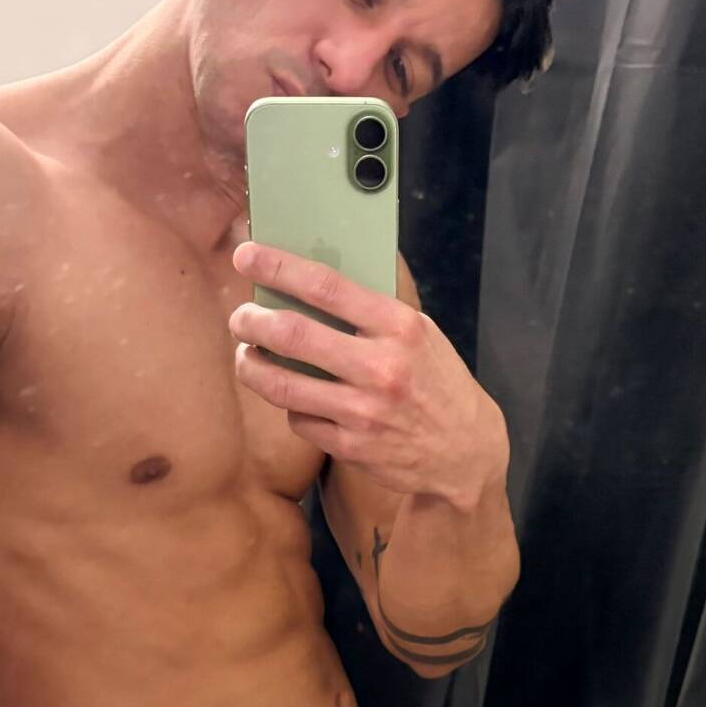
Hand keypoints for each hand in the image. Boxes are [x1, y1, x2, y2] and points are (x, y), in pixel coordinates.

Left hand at [228, 242, 509, 506]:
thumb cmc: (435, 381)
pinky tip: (296, 398)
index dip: (278, 267)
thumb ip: (370, 311)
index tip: (247, 255)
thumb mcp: (419, 333)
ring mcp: (364, 411)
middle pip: (291, 334)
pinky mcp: (351, 447)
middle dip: (251, 321)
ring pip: (281, 383)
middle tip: (240, 318)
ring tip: (247, 356)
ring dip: (251, 366)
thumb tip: (307, 282)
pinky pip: (298, 419)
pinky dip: (291, 405)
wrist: (465, 451)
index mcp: (399, 327)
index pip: (326, 286)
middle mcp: (381, 367)